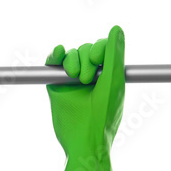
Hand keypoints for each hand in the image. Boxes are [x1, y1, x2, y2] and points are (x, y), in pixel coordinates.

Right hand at [45, 25, 124, 170]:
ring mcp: (73, 81)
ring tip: (75, 78)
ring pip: (69, 56)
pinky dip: (54, 56)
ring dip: (71, 61)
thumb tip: (117, 29)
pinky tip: (57, 55)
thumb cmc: (104, 116)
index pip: (102, 48)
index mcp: (109, 75)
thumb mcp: (113, 81)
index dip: (98, 49)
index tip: (98, 60)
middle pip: (85, 50)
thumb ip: (114, 54)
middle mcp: (92, 76)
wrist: (84, 142)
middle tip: (88, 79)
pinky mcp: (57, 87)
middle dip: (85, 59)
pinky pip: (53, 64)